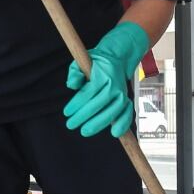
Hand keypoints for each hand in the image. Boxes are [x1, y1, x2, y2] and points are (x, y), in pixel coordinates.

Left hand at [63, 22, 149, 138]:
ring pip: (112, 111)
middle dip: (84, 117)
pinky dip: (123, 124)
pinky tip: (115, 133)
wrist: (117, 59)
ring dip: (99, 124)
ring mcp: (122, 94)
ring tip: (85, 131)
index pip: (88, 92)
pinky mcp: (127, 100)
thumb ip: (74, 72)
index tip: (66, 113)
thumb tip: (72, 85)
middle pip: (99, 104)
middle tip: (71, 125)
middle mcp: (114, 85)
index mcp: (102, 75)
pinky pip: (127, 114)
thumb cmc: (96, 63)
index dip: (76, 104)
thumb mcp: (81, 61)